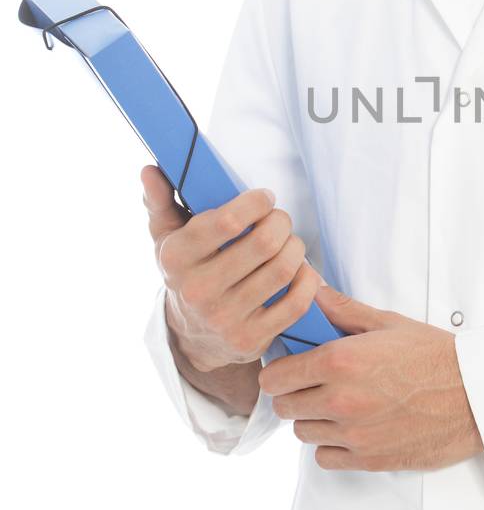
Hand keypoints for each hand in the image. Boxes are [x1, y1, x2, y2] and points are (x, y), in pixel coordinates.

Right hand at [141, 165, 323, 373]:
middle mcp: (199, 290)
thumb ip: (159, 201)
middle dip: (281, 222)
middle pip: (264, 242)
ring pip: (283, 269)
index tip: (265, 198)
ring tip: (289, 243)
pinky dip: (307, 280)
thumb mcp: (166, 239)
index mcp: (177, 258)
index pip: (229, 221)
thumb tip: (150, 170)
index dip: (257, 202)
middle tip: (280, 220)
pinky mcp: (251, 339)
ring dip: (296, 248)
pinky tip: (300, 271)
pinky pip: (296, 302)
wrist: (191, 337)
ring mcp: (226, 318)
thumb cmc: (187, 273)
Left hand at [258, 283, 483, 472]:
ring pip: (302, 432)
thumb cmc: (437, 356)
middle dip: (294, 393)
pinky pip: (324, 457)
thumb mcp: (389, 323)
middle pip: (284, 406)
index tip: (291, 366)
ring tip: (338, 404)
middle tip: (315, 383)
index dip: (280, 370)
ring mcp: (353, 434)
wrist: (477, 395)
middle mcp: (340, 400)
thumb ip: (342, 310)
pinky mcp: (368, 458)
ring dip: (313, 419)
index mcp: (340, 361)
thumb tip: (311, 290)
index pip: (276, 376)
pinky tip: (351, 427)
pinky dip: (331, 444)